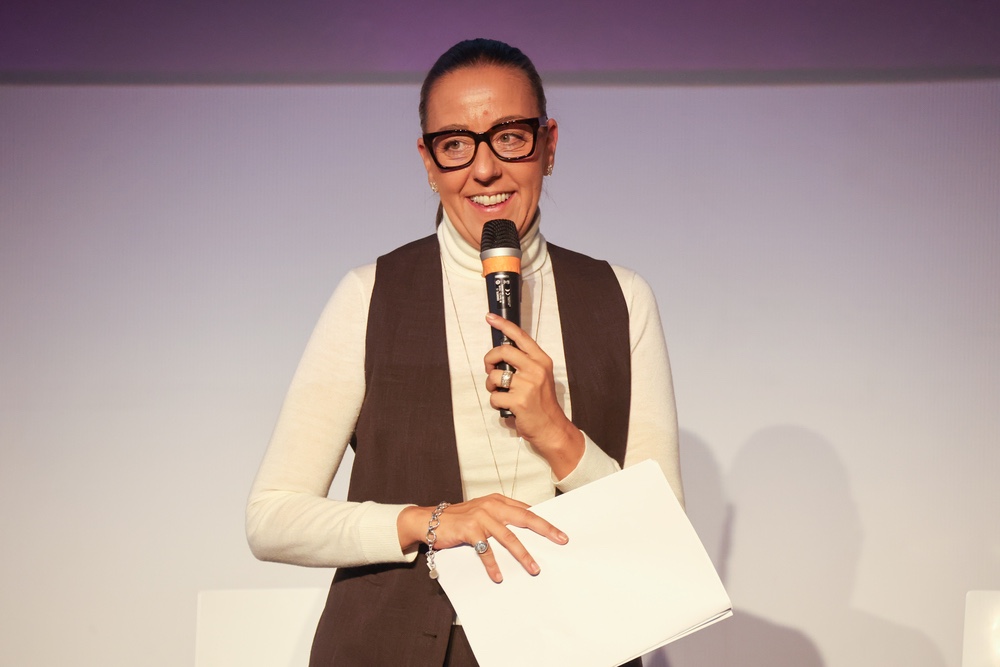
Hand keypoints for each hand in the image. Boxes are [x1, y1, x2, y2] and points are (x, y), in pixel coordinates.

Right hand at [399, 495, 567, 582]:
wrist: (429, 519)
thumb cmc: (460, 519)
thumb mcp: (483, 512)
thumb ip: (502, 517)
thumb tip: (528, 527)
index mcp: (498, 501)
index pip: (527, 510)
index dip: (545, 521)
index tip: (560, 532)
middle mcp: (492, 506)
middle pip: (525, 518)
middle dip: (545, 530)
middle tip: (560, 540)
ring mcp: (481, 517)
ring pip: (508, 537)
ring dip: (523, 554)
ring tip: (534, 568)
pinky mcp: (469, 530)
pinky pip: (485, 550)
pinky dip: (492, 565)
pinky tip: (499, 576)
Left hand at [483, 313, 584, 477]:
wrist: (551, 428)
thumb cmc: (542, 404)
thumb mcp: (540, 377)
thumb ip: (525, 364)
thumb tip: (501, 354)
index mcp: (541, 361)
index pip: (520, 337)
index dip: (503, 325)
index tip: (490, 317)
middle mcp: (535, 369)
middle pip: (503, 351)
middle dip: (489, 359)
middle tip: (490, 369)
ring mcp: (527, 384)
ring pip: (494, 377)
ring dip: (491, 386)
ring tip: (500, 393)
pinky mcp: (518, 400)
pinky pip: (494, 397)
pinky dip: (495, 403)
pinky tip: (506, 406)